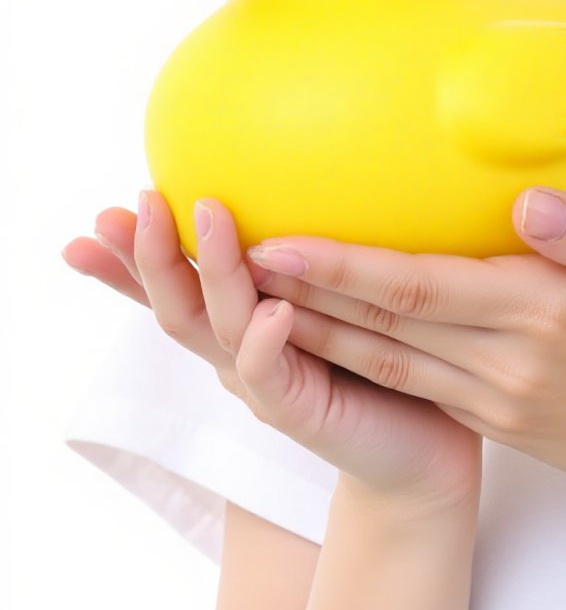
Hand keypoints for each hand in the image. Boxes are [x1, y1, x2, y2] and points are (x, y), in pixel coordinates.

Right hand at [61, 196, 481, 515]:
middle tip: (130, 204)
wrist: (427, 451)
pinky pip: (271, 374)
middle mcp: (239, 352)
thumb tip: (332, 158)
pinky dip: (265, 340)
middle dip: (145, 254)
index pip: (174, 284)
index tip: (95, 219)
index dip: (129, 256)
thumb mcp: (352, 292)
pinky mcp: (300, 412)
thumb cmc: (393, 363)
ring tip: (208, 216)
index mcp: (241, 322)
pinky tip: (274, 310)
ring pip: (215, 327)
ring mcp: (265, 383)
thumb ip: (325, 246)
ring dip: (209, 270)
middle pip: (175, 303)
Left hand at [237, 183, 565, 552]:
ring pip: (383, 359)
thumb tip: (530, 205)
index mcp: (546, 320)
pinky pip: (410, 383)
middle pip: (381, 325)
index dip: (341, 264)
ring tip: (247, 293)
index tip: (275, 238)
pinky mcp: (499, 420)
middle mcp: (505, 367)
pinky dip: (356, 357)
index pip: (420, 287)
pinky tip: (325, 333)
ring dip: (311, 329)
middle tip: (226, 257)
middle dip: (298, 292)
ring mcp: (497, 402)